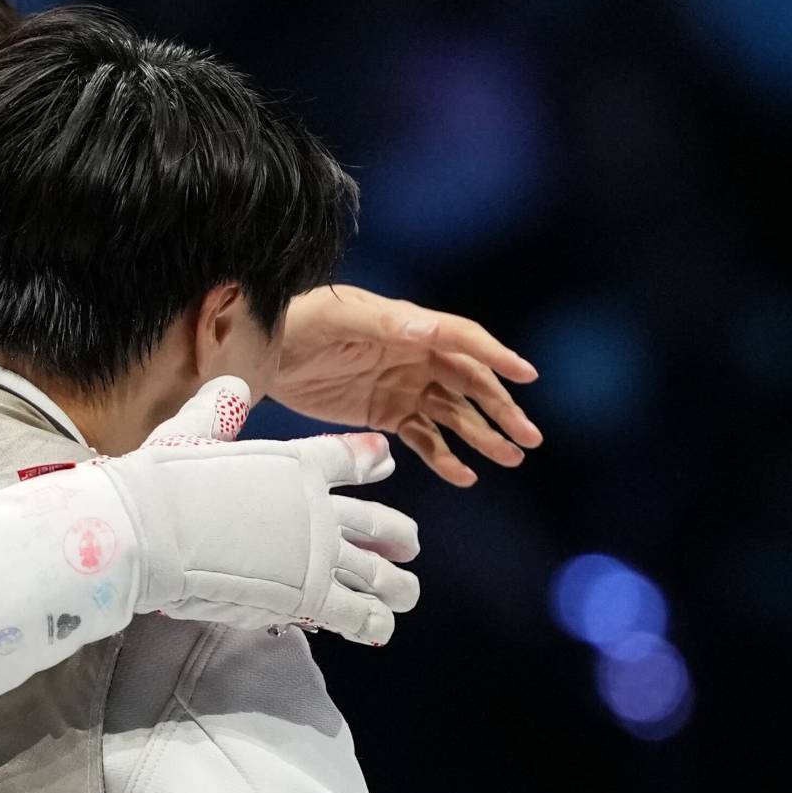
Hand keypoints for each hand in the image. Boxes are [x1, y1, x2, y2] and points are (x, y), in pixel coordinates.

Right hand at [103, 377, 423, 644]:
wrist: (150, 532)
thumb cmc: (161, 484)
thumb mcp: (189, 433)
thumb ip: (216, 412)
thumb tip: (232, 386)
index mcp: (295, 464)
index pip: (346, 460)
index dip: (369, 460)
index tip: (384, 462)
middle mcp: (318, 508)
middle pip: (375, 523)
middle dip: (396, 534)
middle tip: (409, 543)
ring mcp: (319, 555)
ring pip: (377, 574)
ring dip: (395, 586)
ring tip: (405, 594)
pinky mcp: (310, 597)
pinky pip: (356, 614)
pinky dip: (372, 623)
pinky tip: (379, 629)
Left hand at [264, 288, 542, 486]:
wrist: (262, 351)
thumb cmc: (300, 319)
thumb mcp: (340, 317)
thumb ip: (384, 323)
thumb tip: (426, 328)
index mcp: (411, 326)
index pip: (464, 340)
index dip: (496, 357)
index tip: (526, 374)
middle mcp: (416, 356)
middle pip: (471, 384)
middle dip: (501, 410)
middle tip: (529, 437)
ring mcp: (404, 386)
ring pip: (454, 415)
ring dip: (483, 436)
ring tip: (510, 458)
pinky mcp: (385, 413)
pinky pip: (424, 438)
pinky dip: (445, 457)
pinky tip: (465, 476)